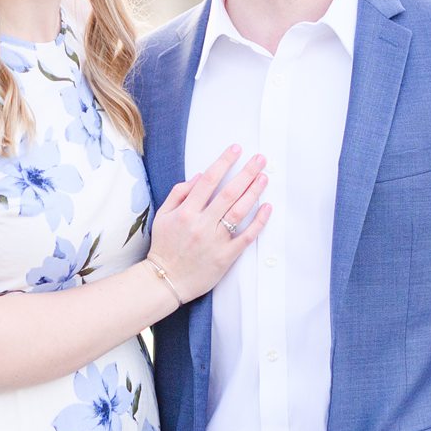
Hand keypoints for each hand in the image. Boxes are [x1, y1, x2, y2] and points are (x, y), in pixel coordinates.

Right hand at [148, 144, 270, 298]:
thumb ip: (179, 193)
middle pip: (229, 192)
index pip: (208, 181)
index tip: (236, 149)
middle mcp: (202, 223)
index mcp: (186, 212)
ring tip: (264, 177)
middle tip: (260, 159)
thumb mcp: (163, 215)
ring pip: (239, 211)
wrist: (166, 280)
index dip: (224, 162)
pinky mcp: (226, 256)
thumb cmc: (164, 246)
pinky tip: (267, 208)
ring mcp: (215, 240)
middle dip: (246, 172)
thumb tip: (200, 175)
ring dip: (254, 192)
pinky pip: (246, 236)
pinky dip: (259, 221)